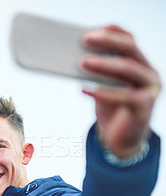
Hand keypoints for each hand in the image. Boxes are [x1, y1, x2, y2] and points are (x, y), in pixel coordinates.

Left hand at [80, 25, 161, 157]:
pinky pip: (123, 95)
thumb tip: (74, 56)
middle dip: (107, 42)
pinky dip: (102, 91)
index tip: (92, 29)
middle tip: (85, 40)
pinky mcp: (144, 106)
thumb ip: (96, 71)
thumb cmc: (110, 108)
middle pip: (130, 49)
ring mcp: (149, 89)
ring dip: (103, 64)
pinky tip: (84, 89)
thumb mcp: (102, 85)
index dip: (113, 31)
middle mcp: (149, 72)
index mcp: (140, 63)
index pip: (129, 40)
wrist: (119, 139)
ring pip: (128, 69)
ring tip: (81, 63)